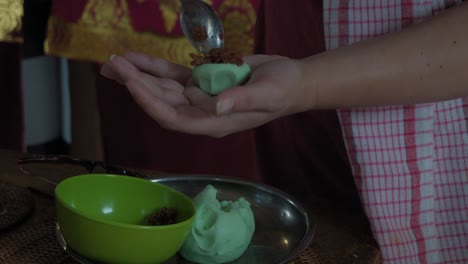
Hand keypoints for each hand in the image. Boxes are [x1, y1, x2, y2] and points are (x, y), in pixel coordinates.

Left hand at [100, 52, 307, 136]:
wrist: (292, 80)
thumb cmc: (283, 91)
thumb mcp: (268, 95)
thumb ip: (242, 101)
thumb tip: (217, 106)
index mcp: (213, 122)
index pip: (174, 117)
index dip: (151, 103)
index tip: (132, 84)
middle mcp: (201, 111)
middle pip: (161, 101)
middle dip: (136, 84)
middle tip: (113, 65)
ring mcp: (199, 96)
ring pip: (162, 87)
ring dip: (138, 75)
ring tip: (113, 61)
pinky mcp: (201, 80)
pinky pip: (172, 74)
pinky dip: (154, 66)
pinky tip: (135, 58)